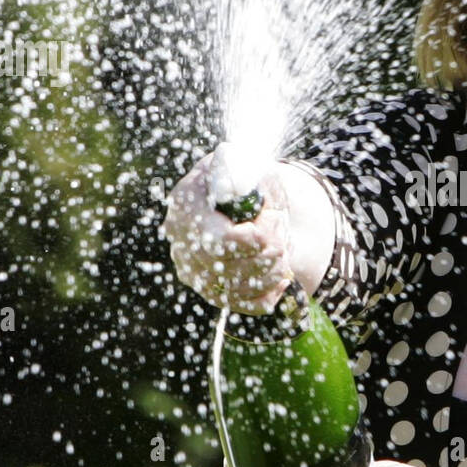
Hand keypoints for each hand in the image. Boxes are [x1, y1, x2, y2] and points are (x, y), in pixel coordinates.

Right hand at [163, 151, 293, 312]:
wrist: (244, 202)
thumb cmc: (243, 179)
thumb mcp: (241, 162)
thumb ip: (239, 169)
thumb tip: (236, 187)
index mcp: (185, 211)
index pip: (224, 242)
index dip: (261, 234)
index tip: (274, 215)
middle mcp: (184, 249)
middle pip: (238, 268)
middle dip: (274, 248)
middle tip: (282, 226)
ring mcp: (198, 277)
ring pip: (249, 287)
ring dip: (279, 266)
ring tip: (283, 243)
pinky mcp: (217, 295)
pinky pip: (254, 304)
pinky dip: (275, 288)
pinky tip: (280, 271)